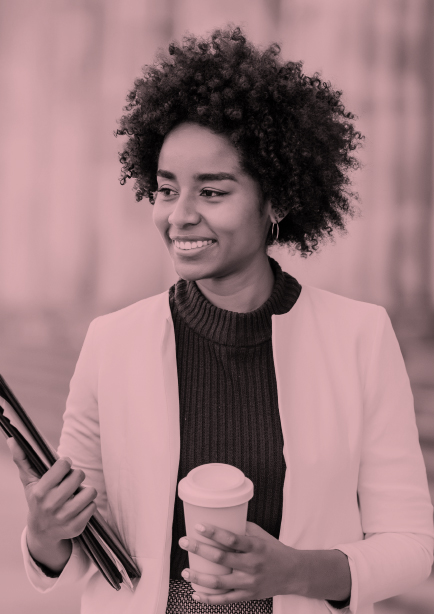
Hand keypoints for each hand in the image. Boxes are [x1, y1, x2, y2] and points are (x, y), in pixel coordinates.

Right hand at [7, 438, 96, 544]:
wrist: (42, 532)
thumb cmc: (37, 499)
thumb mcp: (29, 481)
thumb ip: (22, 459)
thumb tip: (12, 439)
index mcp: (40, 492)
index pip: (64, 465)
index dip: (66, 463)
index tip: (63, 467)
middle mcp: (51, 505)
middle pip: (79, 475)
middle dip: (76, 476)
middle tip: (69, 482)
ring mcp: (64, 518)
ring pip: (90, 492)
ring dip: (85, 491)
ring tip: (75, 494)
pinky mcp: (76, 527)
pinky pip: (93, 506)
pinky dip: (88, 505)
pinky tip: (78, 507)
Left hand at [178, 521, 300, 604]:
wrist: (294, 574)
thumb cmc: (274, 550)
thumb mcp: (262, 535)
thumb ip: (242, 528)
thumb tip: (219, 519)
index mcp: (256, 547)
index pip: (232, 539)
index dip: (214, 532)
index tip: (199, 526)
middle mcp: (253, 565)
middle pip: (222, 558)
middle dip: (200, 549)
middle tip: (184, 542)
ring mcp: (250, 583)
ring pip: (220, 582)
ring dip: (199, 577)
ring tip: (185, 571)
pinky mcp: (249, 596)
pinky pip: (226, 600)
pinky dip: (209, 599)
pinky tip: (196, 594)